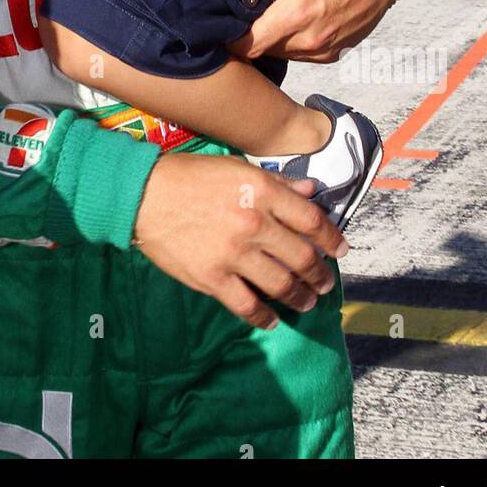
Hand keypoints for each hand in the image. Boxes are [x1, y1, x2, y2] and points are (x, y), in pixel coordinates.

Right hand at [133, 153, 347, 328]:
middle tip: (324, 283)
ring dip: (299, 296)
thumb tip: (310, 191)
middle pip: (302, 256)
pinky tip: (272, 319)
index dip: (332, 238)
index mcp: (262, 191)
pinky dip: (265, 316)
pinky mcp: (213, 278)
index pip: (311, 220)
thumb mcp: (237, 168)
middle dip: (319, 274)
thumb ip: (277, 183)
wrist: (145, 195)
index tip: (341, 250)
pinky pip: (248, 305)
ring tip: (305, 302)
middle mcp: (254, 224)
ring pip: (281, 284)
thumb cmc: (191, 176)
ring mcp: (234, 254)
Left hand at [222, 0, 401, 62]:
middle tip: (240, 22)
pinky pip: (306, 56)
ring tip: (264, 23)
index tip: (223, 27)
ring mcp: (327, 47)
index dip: (233, 40)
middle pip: (266, 52)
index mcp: (296, 13)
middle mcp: (311, 38)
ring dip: (274, 43)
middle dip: (251, 40)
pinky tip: (290, 27)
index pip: (251, 45)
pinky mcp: (339, 49)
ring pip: (286, 56)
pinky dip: (295, 46)